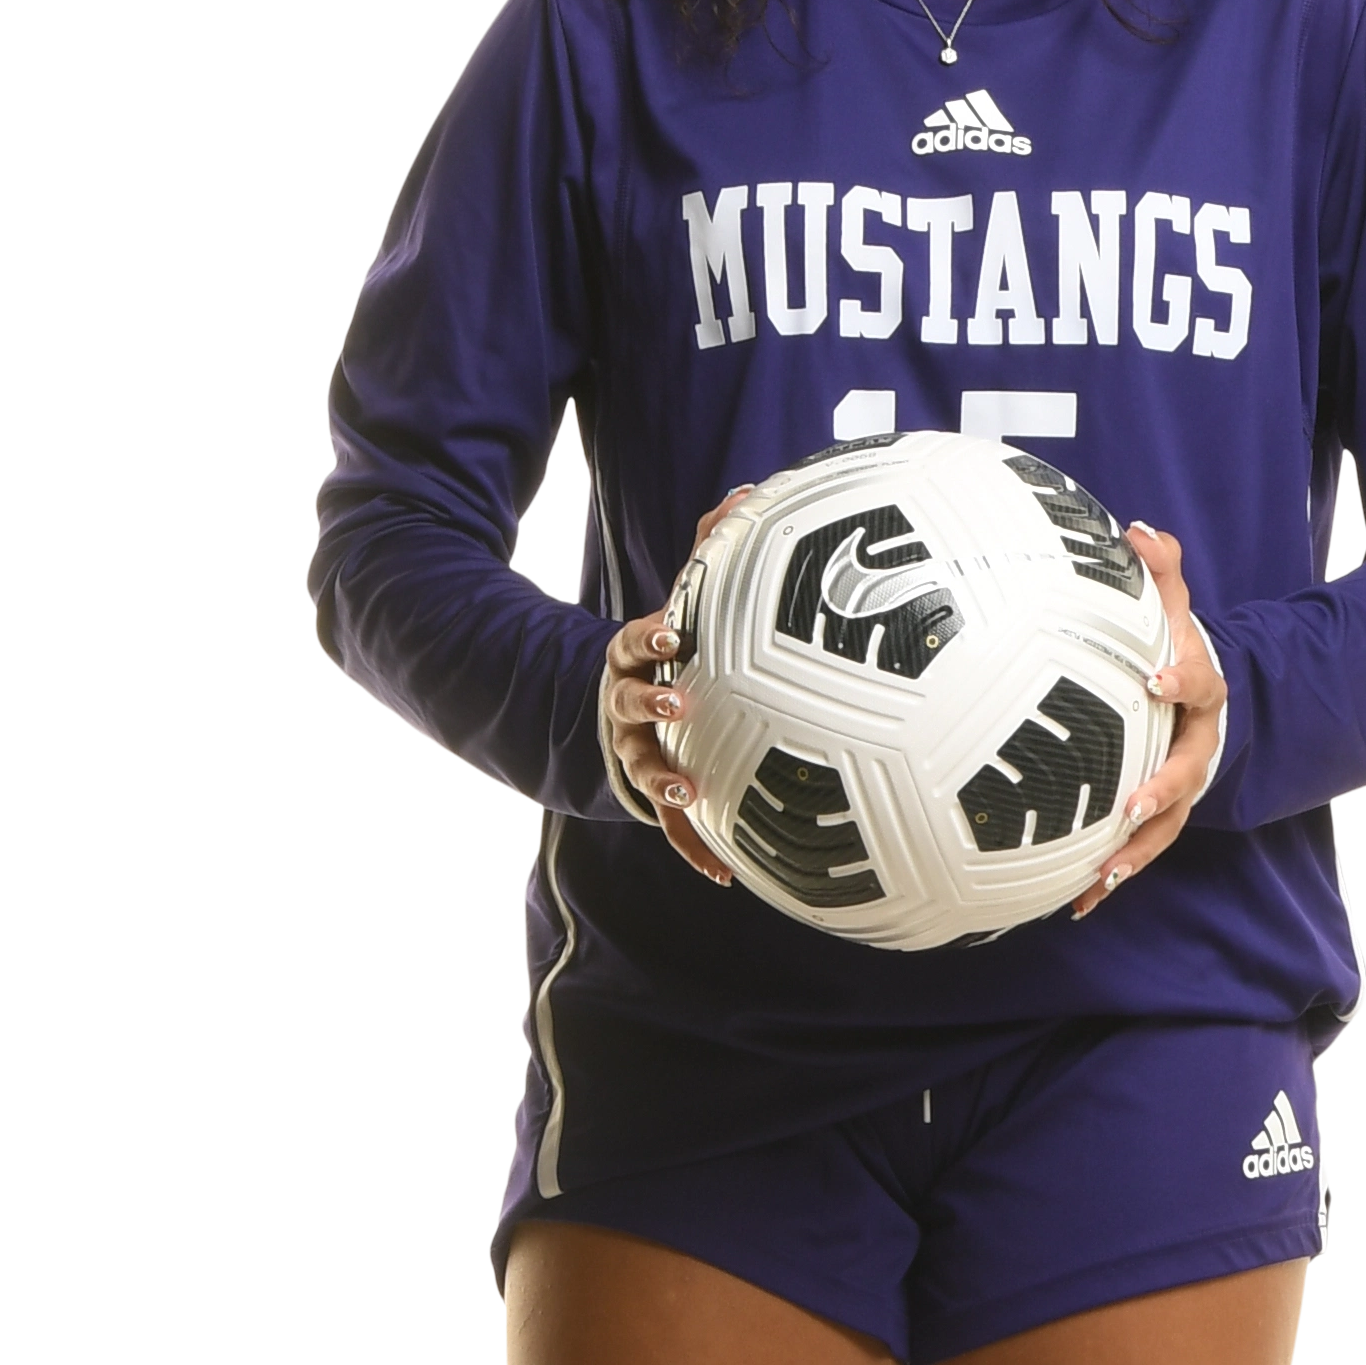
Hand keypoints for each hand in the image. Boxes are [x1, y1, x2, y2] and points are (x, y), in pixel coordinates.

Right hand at [600, 487, 755, 888]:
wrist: (618, 719)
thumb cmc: (669, 655)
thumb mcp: (681, 606)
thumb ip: (708, 550)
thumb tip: (747, 489)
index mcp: (633, 659)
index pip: (631, 642)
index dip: (648, 637)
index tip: (672, 631)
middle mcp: (626, 707)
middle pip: (626, 702)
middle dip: (648, 702)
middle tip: (677, 700)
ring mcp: (635, 753)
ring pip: (642, 767)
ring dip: (661, 779)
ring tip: (685, 790)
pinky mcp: (652, 797)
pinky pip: (674, 830)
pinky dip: (696, 849)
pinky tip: (725, 875)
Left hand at [1073, 523, 1225, 916]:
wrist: (1199, 704)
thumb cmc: (1171, 654)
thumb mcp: (1173, 612)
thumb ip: (1161, 573)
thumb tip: (1139, 530)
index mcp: (1201, 692)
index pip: (1199, 684)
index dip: (1179, 680)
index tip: (1153, 679)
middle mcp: (1196, 745)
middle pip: (1188, 771)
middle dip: (1162, 789)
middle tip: (1131, 804)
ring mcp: (1181, 787)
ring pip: (1166, 827)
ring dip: (1135, 854)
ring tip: (1101, 876)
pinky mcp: (1159, 818)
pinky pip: (1138, 854)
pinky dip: (1110, 879)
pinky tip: (1074, 906)